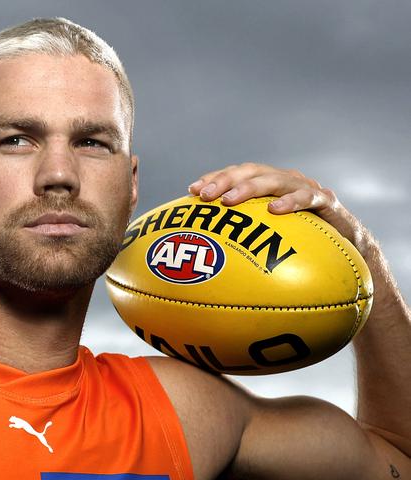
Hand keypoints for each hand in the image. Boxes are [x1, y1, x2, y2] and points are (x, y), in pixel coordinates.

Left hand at [188, 162, 365, 249]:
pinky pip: (307, 197)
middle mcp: (283, 180)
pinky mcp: (325, 200)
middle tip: (204, 195)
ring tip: (228, 201)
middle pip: (250, 171)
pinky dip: (291, 202)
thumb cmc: (300, 240)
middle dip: (225, 181)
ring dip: (248, 189)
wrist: (347, 246)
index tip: (191, 190)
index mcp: (266, 184)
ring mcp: (304, 187)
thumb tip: (204, 249)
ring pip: (274, 180)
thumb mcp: (267, 234)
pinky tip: (275, 210)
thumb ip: (242, 233)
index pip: (235, 174)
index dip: (214, 178)